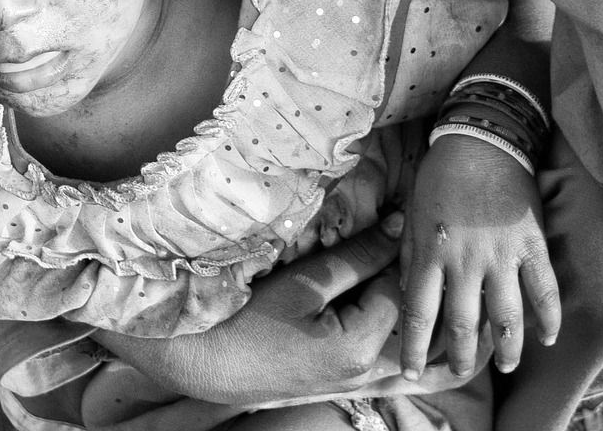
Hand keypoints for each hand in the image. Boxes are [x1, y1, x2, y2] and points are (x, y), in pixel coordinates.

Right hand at [102, 219, 403, 404]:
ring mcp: (350, 380)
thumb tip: (398, 227)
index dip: (395, 251)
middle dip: (386, 271)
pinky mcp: (335, 378)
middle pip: (396, 310)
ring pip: (381, 325)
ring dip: (372, 291)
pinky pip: (364, 340)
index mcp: (362, 347)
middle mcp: (365, 371)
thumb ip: (357, 256)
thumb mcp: (305, 282)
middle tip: (368, 239)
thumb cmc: (247, 320)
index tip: (384, 222)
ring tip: (351, 262)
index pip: (402, 287)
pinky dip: (360, 313)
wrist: (201, 363)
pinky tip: (340, 292)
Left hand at [398, 135, 559, 378]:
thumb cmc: (441, 174)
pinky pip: (544, 290)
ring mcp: (501, 256)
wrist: (483, 138)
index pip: (419, 314)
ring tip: (505, 365)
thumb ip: (408, 255)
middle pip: (463, 326)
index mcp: (430, 253)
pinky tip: (547, 338)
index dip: (415, 348)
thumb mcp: (412, 213)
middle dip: (460, 358)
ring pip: (506, 318)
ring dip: (506, 349)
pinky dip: (548, 319)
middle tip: (458, 373)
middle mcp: (465, 261)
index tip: (412, 371)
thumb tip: (404, 293)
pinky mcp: (532, 245)